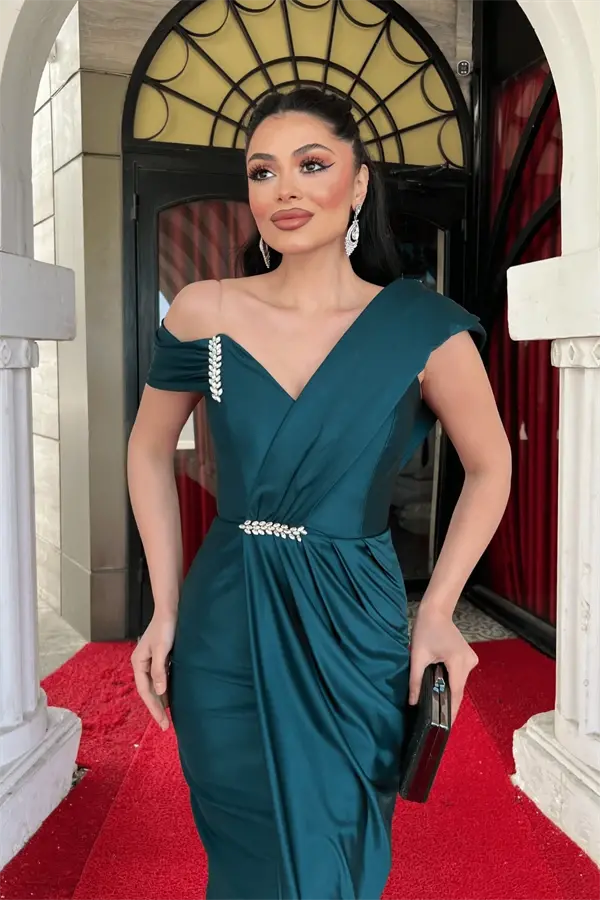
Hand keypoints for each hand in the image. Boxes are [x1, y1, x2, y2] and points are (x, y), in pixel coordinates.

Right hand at [130, 612, 176, 730]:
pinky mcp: (160, 657)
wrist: (171, 608)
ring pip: (154, 686)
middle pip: (148, 691)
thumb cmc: (166, 626)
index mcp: (139, 663)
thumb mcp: (163, 649)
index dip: (154, 709)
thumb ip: (160, 669)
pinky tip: (172, 696)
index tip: (163, 723)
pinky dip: (165, 689)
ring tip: (168, 716)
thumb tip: (160, 691)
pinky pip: (161, 678)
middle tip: (166, 726)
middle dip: (156, 708)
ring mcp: (151, 661)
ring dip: (161, 700)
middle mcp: (142, 663)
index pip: (145, 692)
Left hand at [408, 604, 478, 724]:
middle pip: (458, 690)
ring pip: (459, 683)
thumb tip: (413, 703)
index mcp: (458, 662)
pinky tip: (441, 687)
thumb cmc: (425, 630)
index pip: (456, 693)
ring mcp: (471, 660)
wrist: (436, 612)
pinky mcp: (469, 658)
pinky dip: (451, 682)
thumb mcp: (417, 656)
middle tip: (436, 719)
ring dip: (449, 692)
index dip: (451, 712)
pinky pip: (460, 676)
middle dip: (448, 703)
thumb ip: (415, 680)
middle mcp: (469, 663)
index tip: (445, 728)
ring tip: (437, 705)